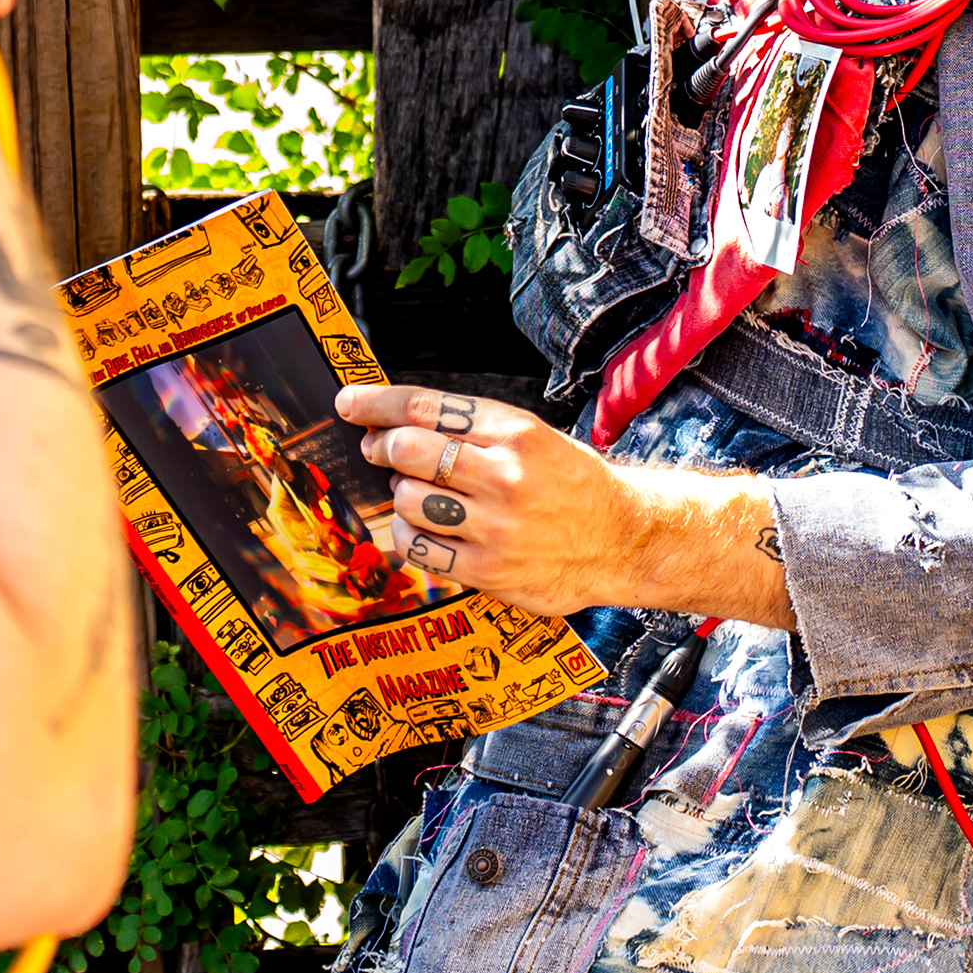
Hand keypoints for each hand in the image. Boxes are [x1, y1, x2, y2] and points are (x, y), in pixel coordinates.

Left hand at [339, 382, 788, 624]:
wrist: (624, 538)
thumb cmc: (569, 482)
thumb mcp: (531, 436)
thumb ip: (470, 429)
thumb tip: (393, 423)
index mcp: (515, 431)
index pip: (426, 407)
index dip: (376, 403)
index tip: (348, 402)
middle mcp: (505, 475)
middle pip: (408, 451)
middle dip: (384, 448)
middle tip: (380, 450)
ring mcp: (496, 526)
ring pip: (408, 500)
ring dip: (400, 494)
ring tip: (418, 493)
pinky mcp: (489, 570)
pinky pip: (419, 548)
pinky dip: (407, 535)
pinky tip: (419, 528)